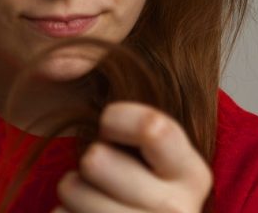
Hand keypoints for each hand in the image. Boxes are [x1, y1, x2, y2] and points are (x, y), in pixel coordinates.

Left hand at [53, 102, 212, 212]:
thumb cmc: (144, 190)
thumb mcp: (156, 158)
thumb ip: (141, 123)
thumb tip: (64, 60)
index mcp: (192, 175)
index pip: (155, 128)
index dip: (121, 117)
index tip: (109, 120)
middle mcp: (177, 210)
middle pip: (98, 159)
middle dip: (90, 157)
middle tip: (101, 168)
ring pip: (72, 190)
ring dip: (71, 189)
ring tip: (91, 198)